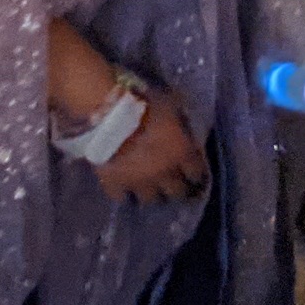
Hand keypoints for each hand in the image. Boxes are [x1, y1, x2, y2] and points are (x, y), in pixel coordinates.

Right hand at [93, 89, 207, 203]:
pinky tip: (122, 188)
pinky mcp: (115, 185)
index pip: (197, 173)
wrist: (108, 116)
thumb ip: (181, 122)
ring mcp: (139, 183)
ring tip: (147, 189)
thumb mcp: (171, 106)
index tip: (192, 172)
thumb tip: (186, 127)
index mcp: (181, 154)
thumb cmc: (143, 104)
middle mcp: (165, 174)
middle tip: (172, 185)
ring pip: (150, 199)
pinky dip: (123, 194)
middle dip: (177, 189)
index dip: (195, 172)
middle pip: (177, 192)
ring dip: (151, 193)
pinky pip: (121, 197)